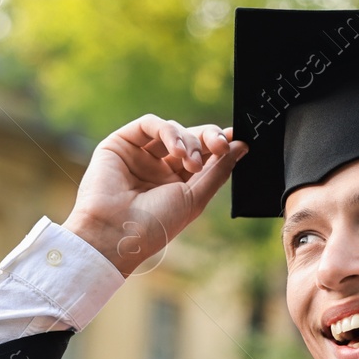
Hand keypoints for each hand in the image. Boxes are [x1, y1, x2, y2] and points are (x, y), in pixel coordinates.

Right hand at [65, 115, 247, 276]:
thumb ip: (218, 170)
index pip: (202, 155)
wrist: (117, 233)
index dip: (219, 145)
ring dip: (188, 141)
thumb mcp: (195, 198)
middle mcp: (158, 167)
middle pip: (190, 138)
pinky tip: (176, 149)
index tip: (237, 141)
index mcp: (176, 184)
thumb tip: (242, 145)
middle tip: (219, 147)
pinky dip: (168, 131)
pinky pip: (149, 124)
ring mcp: (139, 155)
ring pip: (172, 130)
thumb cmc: (155, 225)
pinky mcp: (121, 143)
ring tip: (190, 162)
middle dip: (208, 139)